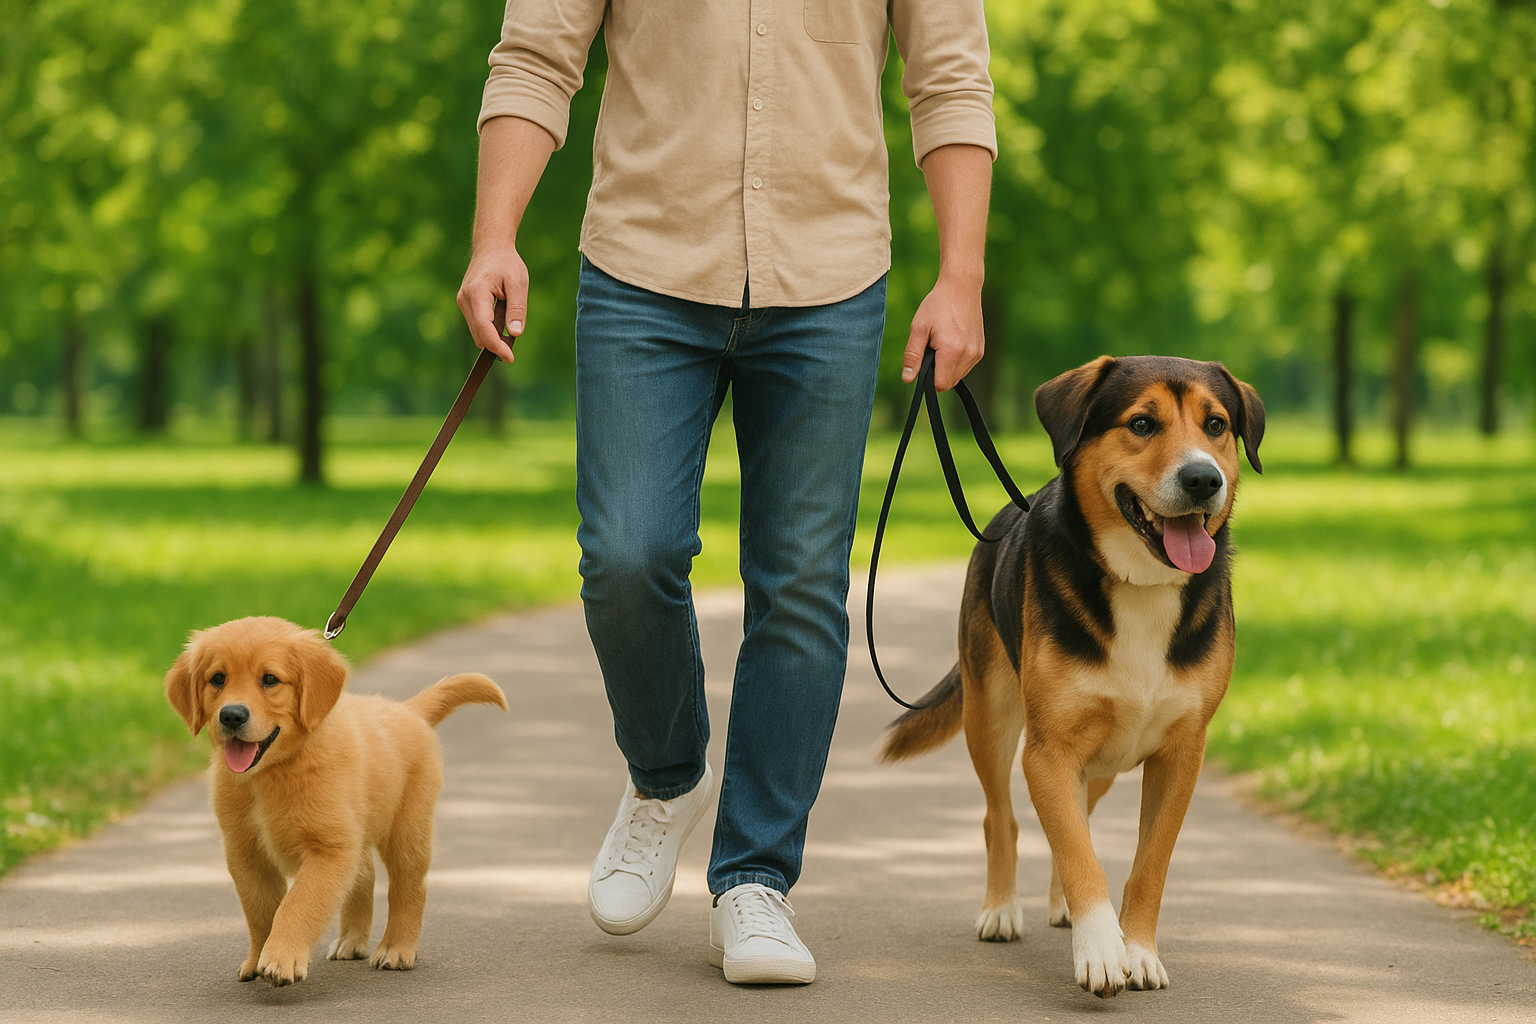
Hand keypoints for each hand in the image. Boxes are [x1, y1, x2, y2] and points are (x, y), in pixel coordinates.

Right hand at [456, 244, 525, 362]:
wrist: (491, 247)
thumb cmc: (507, 263)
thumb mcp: (519, 283)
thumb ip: (517, 309)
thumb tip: (515, 334)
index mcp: (477, 293)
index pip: (484, 329)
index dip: (496, 347)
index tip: (510, 358)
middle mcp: (464, 299)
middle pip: (478, 334)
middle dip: (495, 345)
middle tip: (513, 349)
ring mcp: (462, 301)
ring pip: (476, 332)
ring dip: (492, 337)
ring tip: (509, 330)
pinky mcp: (464, 303)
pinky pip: (476, 324)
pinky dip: (488, 329)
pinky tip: (501, 324)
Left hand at [902, 274, 984, 391]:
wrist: (961, 287)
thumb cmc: (938, 305)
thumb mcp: (919, 328)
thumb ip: (912, 356)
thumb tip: (908, 379)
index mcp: (952, 350)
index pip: (941, 384)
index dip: (928, 378)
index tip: (924, 362)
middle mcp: (969, 354)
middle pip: (950, 383)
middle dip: (937, 372)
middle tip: (932, 348)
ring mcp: (978, 353)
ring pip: (958, 376)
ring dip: (947, 367)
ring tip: (942, 343)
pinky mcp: (981, 350)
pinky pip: (965, 367)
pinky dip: (956, 361)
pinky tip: (951, 342)